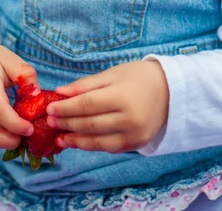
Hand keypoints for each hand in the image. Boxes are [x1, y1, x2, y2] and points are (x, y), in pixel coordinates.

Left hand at [46, 61, 168, 153]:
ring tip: (60, 137)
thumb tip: (60, 92)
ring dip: (76, 140)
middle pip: (90, 124)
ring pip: (98, 141)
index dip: (66, 108)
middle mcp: (129, 119)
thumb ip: (85, 85)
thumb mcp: (113, 73)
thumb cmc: (139, 76)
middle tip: (49, 122)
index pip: (86, 106)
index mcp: (122, 97)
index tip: (49, 108)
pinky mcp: (137, 144)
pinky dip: (92, 145)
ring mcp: (134, 135)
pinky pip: (109, 147)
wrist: (172, 91)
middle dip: (67, 123)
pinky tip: (78, 141)